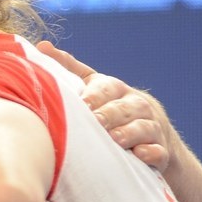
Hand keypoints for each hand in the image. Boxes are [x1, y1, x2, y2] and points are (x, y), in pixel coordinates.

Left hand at [39, 40, 178, 172]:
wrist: (152, 132)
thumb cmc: (111, 107)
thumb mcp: (93, 85)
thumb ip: (69, 67)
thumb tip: (42, 46)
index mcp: (116, 89)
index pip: (107, 89)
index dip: (95, 96)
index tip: (82, 104)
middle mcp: (136, 105)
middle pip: (124, 108)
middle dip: (109, 115)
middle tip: (95, 122)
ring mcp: (151, 127)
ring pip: (143, 128)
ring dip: (129, 133)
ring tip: (114, 140)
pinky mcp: (160, 150)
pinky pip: (157, 151)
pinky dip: (150, 153)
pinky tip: (141, 155)